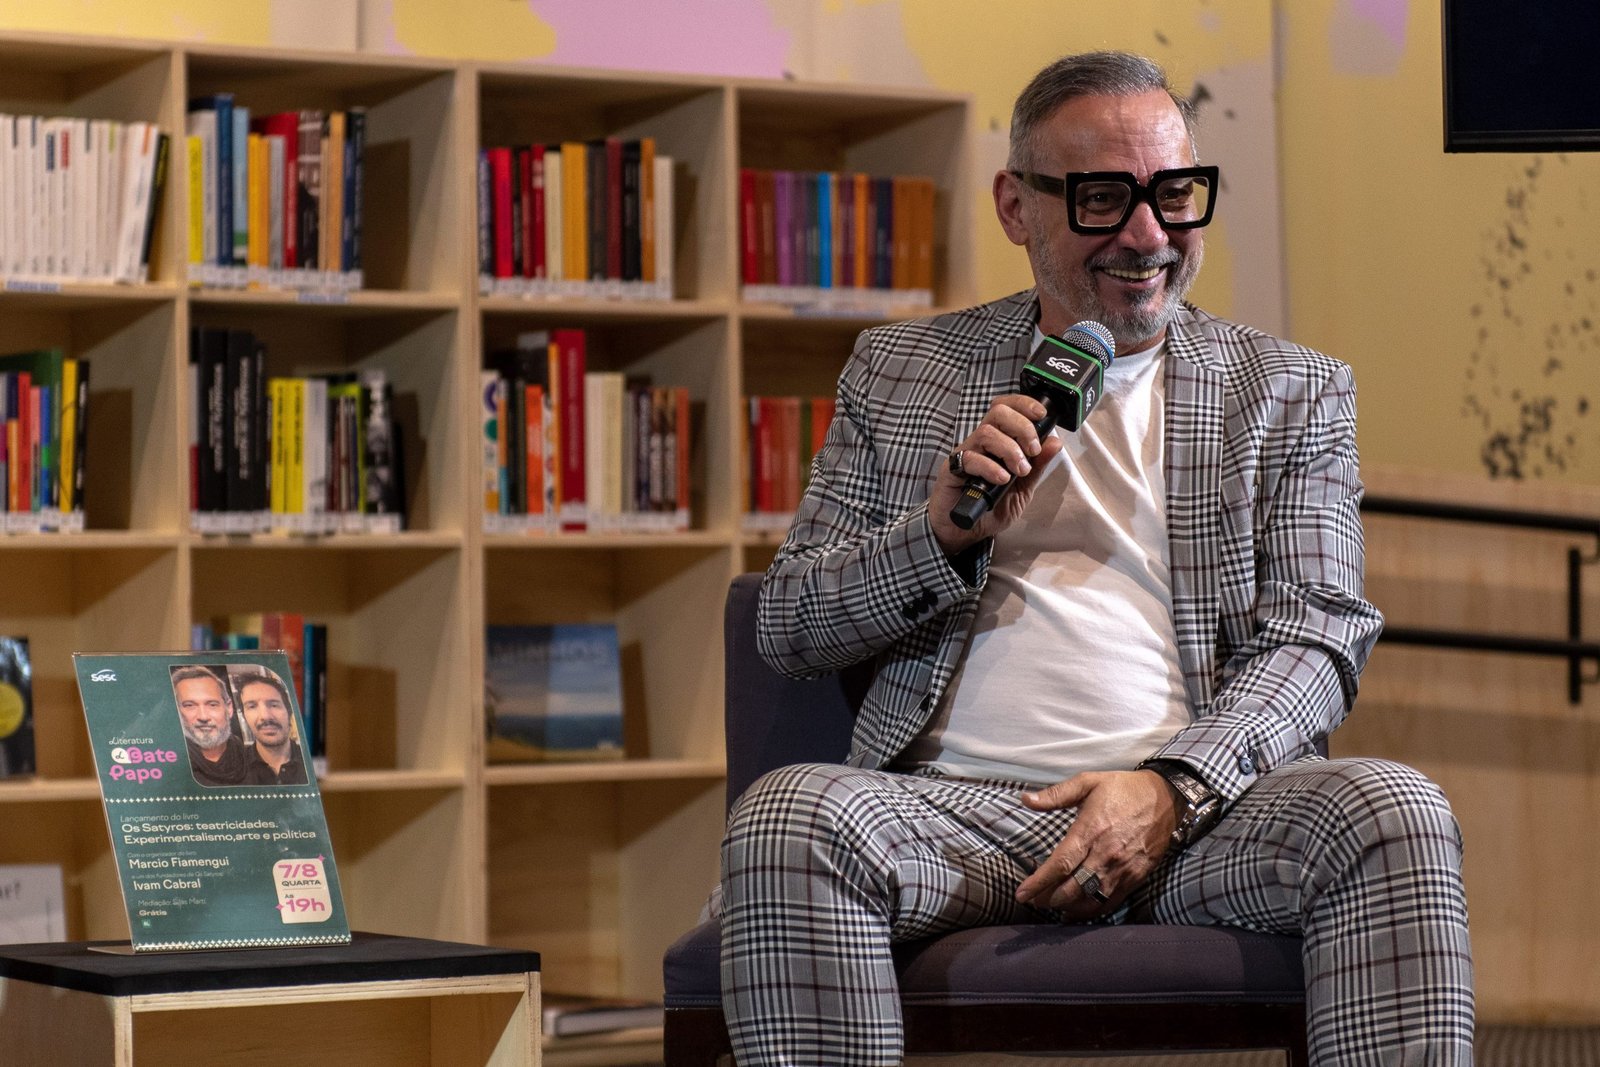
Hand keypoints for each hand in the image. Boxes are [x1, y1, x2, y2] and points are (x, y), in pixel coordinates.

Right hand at [929, 394, 1064, 554]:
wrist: (965, 532)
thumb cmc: (991, 507)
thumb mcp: (1023, 488)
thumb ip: (1037, 466)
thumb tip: (1055, 443)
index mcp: (998, 441)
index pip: (1007, 408)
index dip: (1024, 404)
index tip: (1042, 415)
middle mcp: (980, 443)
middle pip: (997, 412)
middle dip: (1022, 427)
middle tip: (1033, 450)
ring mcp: (965, 454)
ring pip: (986, 433)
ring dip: (1009, 449)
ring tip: (1019, 471)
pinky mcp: (951, 469)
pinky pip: (970, 459)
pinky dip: (990, 467)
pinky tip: (1001, 480)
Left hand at [1014, 770, 1177, 919]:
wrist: (1166, 798)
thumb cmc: (1123, 789)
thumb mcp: (1087, 782)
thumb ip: (1056, 794)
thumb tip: (1025, 800)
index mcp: (1090, 830)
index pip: (1059, 864)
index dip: (1038, 883)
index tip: (1021, 894)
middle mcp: (1105, 854)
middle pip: (1071, 888)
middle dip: (1048, 899)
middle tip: (1033, 900)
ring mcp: (1122, 869)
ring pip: (1089, 900)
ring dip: (1067, 907)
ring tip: (1051, 906)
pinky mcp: (1136, 877)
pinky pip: (1110, 902)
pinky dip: (1091, 912)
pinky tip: (1076, 913)